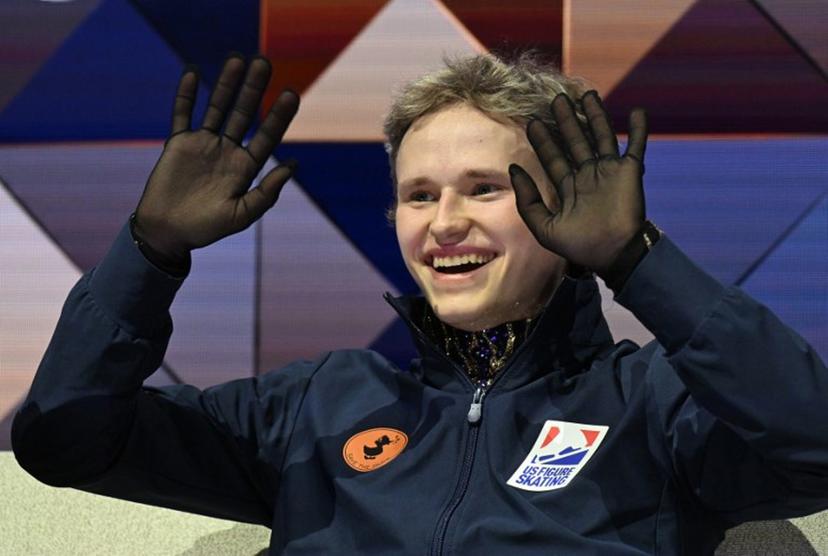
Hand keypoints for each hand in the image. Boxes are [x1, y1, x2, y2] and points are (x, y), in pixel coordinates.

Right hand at [134, 54, 299, 264]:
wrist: (168, 233)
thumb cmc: (207, 228)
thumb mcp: (242, 214)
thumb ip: (267, 192)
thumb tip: (293, 164)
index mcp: (246, 168)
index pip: (267, 136)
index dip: (279, 116)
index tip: (291, 94)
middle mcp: (227, 151)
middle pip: (244, 113)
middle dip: (254, 89)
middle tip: (265, 63)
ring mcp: (203, 144)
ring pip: (217, 107)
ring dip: (227, 84)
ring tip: (237, 58)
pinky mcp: (178, 143)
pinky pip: (183, 114)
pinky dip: (187, 94)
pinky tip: (194, 72)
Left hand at [509, 91, 647, 273]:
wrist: (612, 253)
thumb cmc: (578, 245)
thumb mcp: (544, 226)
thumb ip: (527, 200)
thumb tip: (514, 168)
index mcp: (568, 187)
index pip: (553, 157)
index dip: (543, 140)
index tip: (533, 121)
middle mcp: (587, 175)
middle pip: (575, 141)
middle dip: (566, 121)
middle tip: (557, 99)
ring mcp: (609, 171)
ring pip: (601, 136)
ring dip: (595, 116)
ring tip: (588, 94)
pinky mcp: (630, 171)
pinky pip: (636, 145)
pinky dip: (639, 128)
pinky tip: (637, 111)